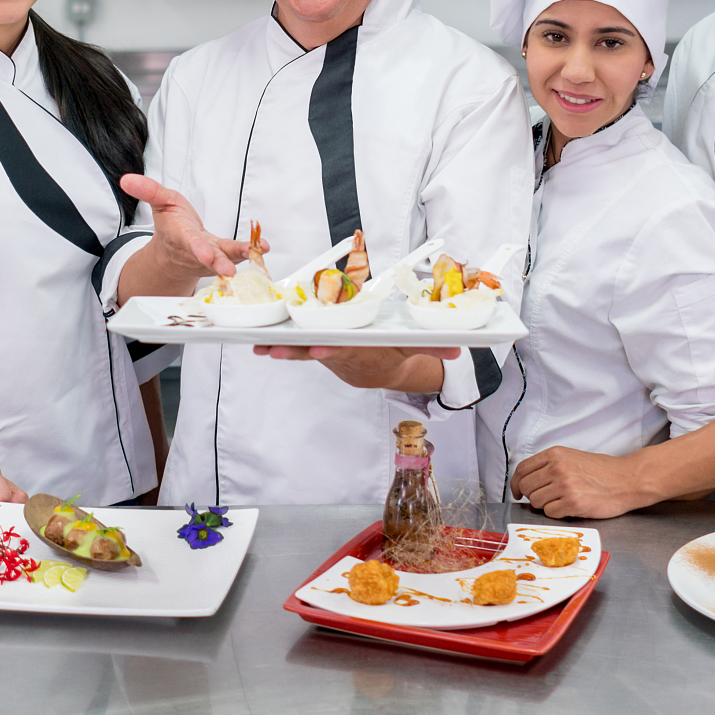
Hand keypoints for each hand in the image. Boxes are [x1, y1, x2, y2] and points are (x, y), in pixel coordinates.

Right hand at [118, 174, 248, 291]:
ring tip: (257, 251)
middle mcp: (196, 251)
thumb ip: (147, 191)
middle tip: (229, 271)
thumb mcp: (160, 202)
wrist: (174, 253)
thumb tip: (126, 179)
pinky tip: (263, 247)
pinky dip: (250, 251)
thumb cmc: (171, 225)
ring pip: (226, 258)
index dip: (198, 249)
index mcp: (179, 236)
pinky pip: (237, 255)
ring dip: (241, 256)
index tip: (207, 255)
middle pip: (208, 257)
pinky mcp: (223, 258)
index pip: (188, 242)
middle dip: (218, 263)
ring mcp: (211, 257)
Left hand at [253, 344, 455, 393]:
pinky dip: (276, 347)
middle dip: (297, 351)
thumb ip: (435, 346)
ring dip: (280, 350)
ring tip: (259, 348)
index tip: (318, 348)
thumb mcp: (417, 347)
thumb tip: (459, 349)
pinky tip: (255, 344)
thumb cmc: (397, 349)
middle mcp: (343, 354)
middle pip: (318, 350)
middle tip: (276, 350)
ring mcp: (328, 354)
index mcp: (364, 350)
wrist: (383, 370)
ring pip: (302, 351)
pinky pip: (295, 349)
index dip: (333, 349)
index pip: (348, 349)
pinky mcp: (317, 351)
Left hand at [511, 446, 654, 519]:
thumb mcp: (572, 457)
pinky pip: (550, 513)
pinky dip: (557, 514)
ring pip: (536, 502)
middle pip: (526, 487)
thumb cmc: (602, 470)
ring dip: (545, 505)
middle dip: (532, 496)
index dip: (516, 483)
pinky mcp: (573, 503)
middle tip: (546, 499)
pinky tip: (569, 507)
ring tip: (562, 501)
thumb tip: (528, 481)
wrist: (627, 479)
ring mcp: (565, 485)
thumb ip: (550, 465)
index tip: (517, 492)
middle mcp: (557, 468)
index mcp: (555, 454)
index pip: (522, 469)